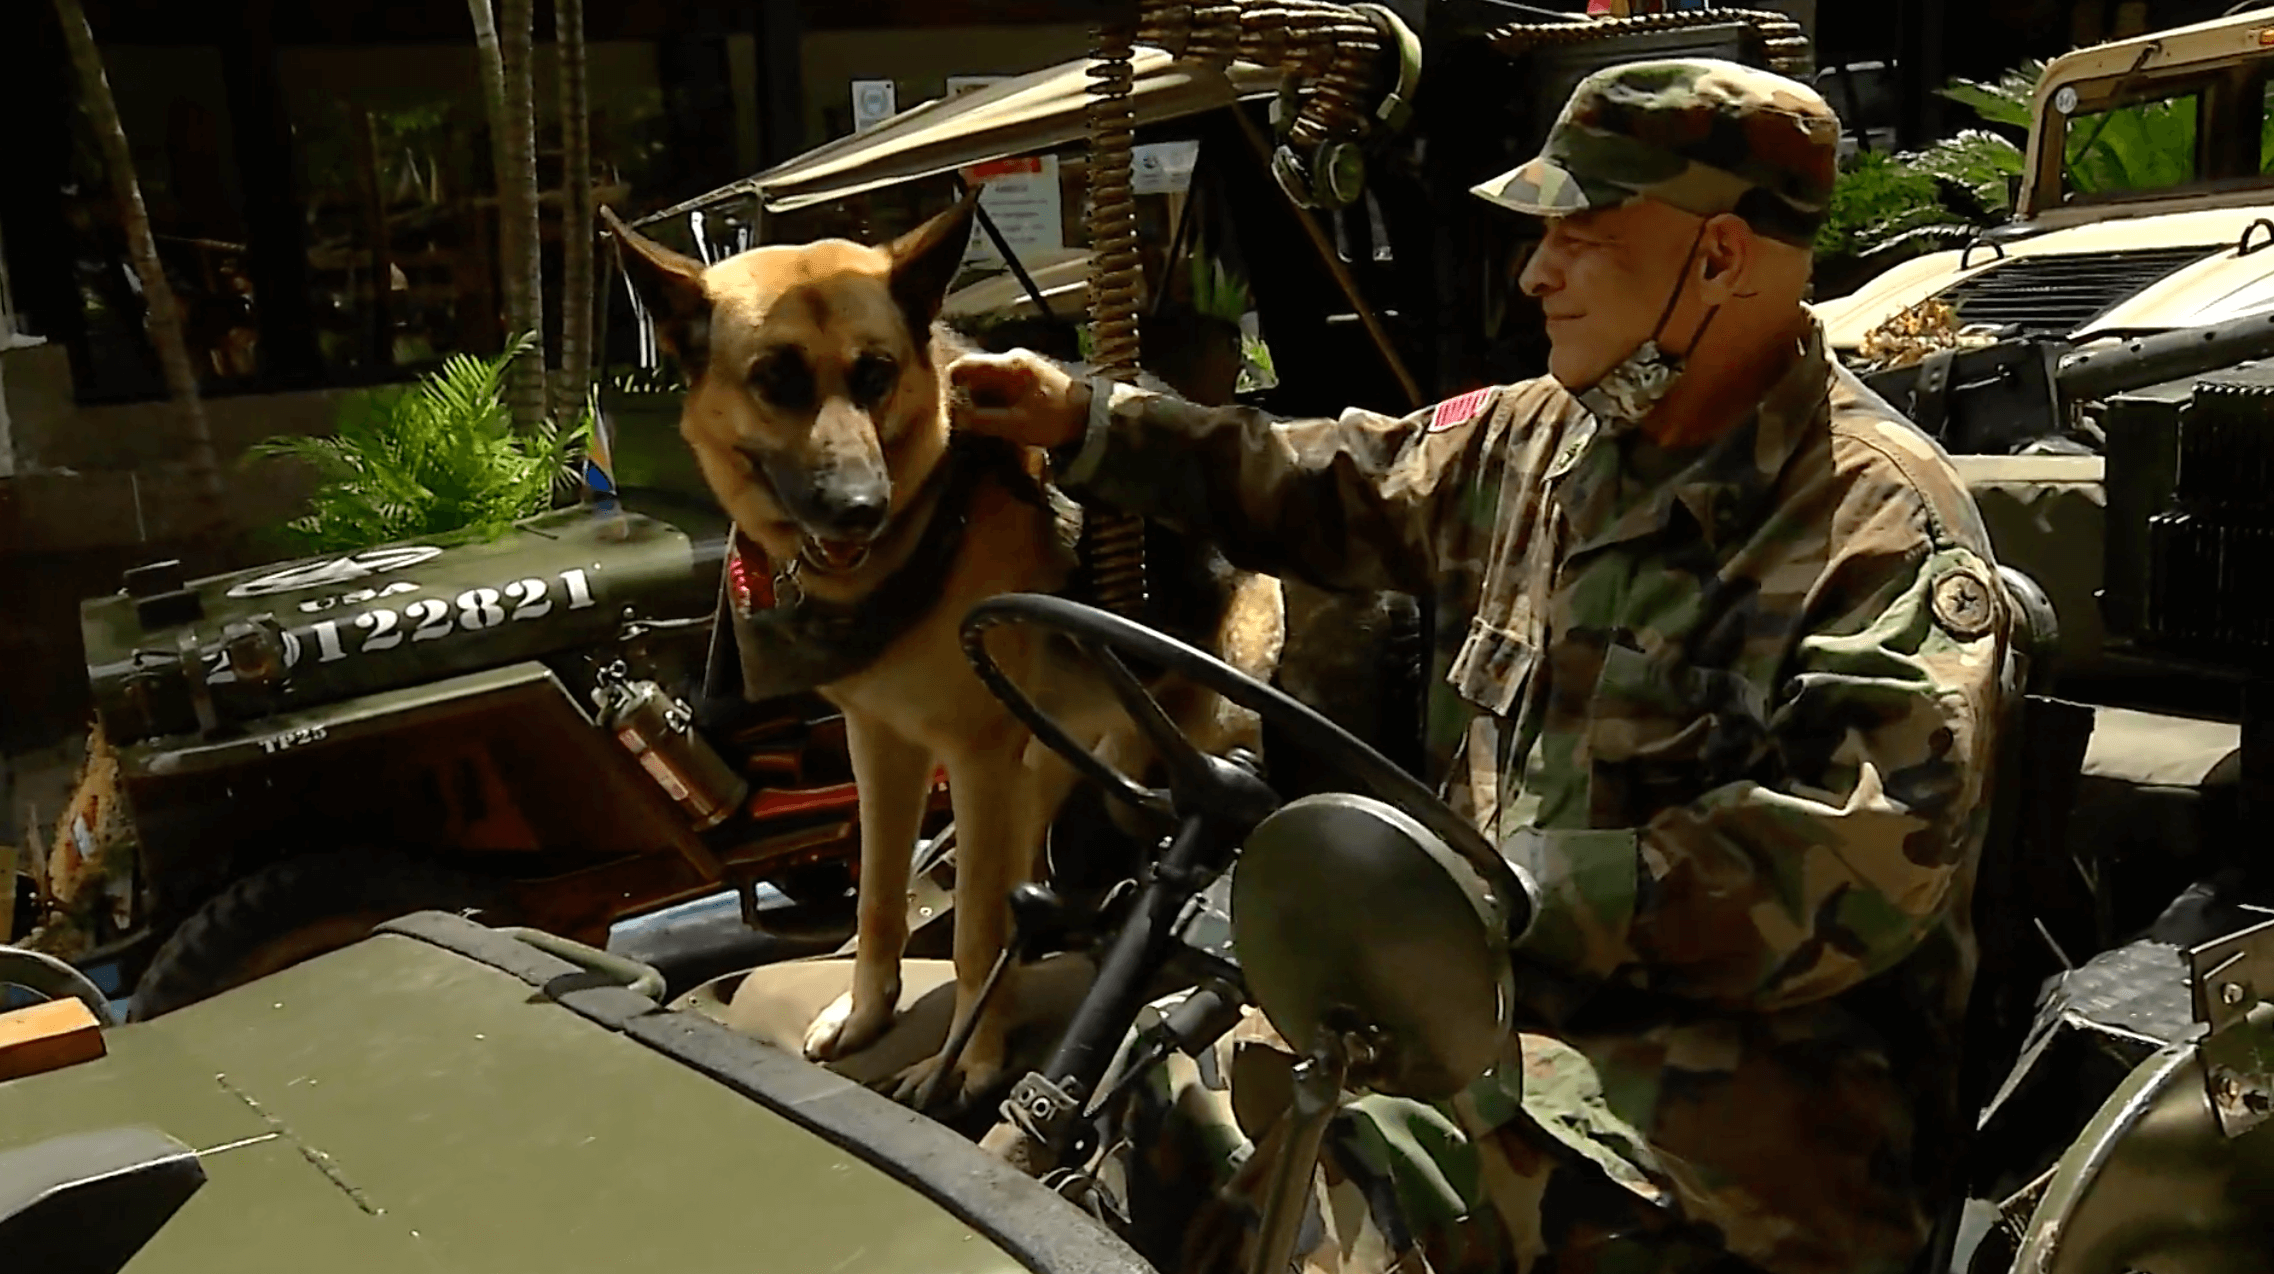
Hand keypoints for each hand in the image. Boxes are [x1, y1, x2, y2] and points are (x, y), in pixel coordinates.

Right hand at [946, 350, 1090, 450]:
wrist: (1091, 416)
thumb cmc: (1057, 419)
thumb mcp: (1017, 425)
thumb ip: (983, 421)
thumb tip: (955, 418)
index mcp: (1009, 364)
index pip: (964, 365)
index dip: (949, 385)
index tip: (945, 407)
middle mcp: (1012, 358)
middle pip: (973, 373)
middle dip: (965, 396)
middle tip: (964, 421)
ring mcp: (1020, 365)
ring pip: (986, 380)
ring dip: (980, 400)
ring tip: (982, 423)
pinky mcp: (1027, 375)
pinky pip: (999, 384)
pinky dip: (994, 399)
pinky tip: (998, 418)